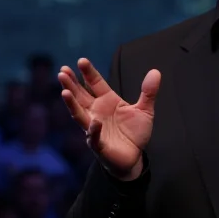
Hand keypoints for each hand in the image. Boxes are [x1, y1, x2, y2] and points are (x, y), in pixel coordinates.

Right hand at [58, 58, 160, 180]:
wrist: (134, 157)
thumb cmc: (134, 132)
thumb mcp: (145, 110)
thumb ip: (148, 92)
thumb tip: (155, 71)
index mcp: (107, 100)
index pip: (95, 83)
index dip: (88, 73)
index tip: (81, 61)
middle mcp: (97, 112)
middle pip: (81, 96)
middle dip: (71, 84)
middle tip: (62, 72)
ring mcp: (95, 128)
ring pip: (79, 114)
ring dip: (72, 104)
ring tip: (64, 92)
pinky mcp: (99, 144)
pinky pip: (93, 136)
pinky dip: (93, 130)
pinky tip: (94, 122)